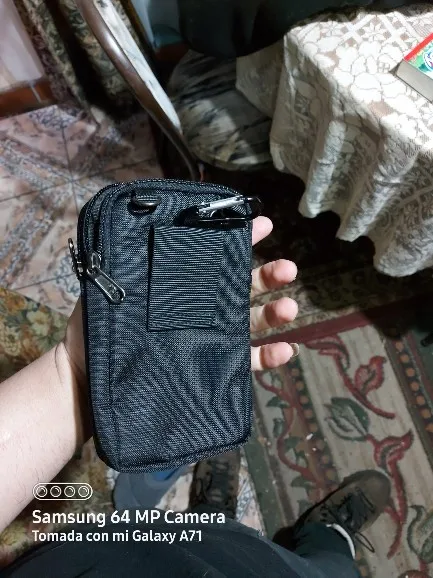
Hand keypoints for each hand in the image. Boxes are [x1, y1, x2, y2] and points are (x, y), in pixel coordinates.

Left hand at [63, 217, 298, 381]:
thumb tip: (148, 221)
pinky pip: (247, 361)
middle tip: (288, 268)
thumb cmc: (100, 329)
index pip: (215, 256)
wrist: (91, 377)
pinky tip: (286, 349)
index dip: (242, 238)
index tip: (262, 224)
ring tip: (290, 307)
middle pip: (244, 286)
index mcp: (184, 283)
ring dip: (276, 311)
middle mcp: (202, 306)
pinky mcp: (215, 366)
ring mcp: (212, 336)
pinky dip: (270, 356)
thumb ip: (133, 260)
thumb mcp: (113, 286)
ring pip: (252, 320)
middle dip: (269, 274)